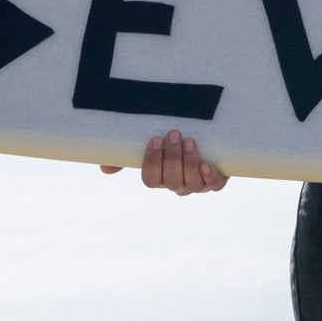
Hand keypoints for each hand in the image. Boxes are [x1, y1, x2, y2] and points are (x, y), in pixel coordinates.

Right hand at [99, 129, 225, 194]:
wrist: (208, 135)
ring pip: (192, 184)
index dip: (152, 162)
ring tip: (190, 141)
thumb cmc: (172, 139)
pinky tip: (207, 164)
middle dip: (172, 158)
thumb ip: (127, 154)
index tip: (155, 139)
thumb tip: (104, 169)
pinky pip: (214, 186)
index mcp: (160, 177)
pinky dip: (210, 177)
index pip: (151, 179)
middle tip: (174, 134)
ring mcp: (198, 184)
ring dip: (189, 162)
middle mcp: (178, 184)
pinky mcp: (217, 180)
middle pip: (171, 181)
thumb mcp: (151, 143)